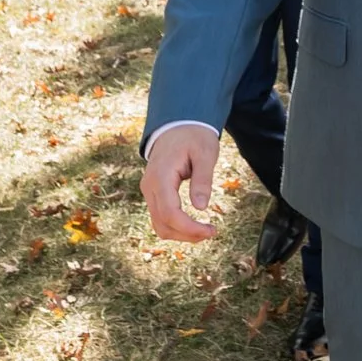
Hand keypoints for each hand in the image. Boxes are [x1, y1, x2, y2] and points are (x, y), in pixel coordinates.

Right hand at [141, 124, 222, 242]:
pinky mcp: (153, 194)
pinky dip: (176, 226)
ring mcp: (149, 191)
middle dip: (187, 234)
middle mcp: (150, 186)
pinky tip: (194, 225)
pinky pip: (160, 217)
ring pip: (159, 225)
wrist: (177, 125)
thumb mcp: (205, 153)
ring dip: (181, 234)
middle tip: (212, 232)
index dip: (189, 228)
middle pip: (163, 224)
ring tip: (204, 231)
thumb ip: (202, 179)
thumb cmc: (194, 137)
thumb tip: (201, 207)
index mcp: (161, 176)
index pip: (169, 213)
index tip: (211, 230)